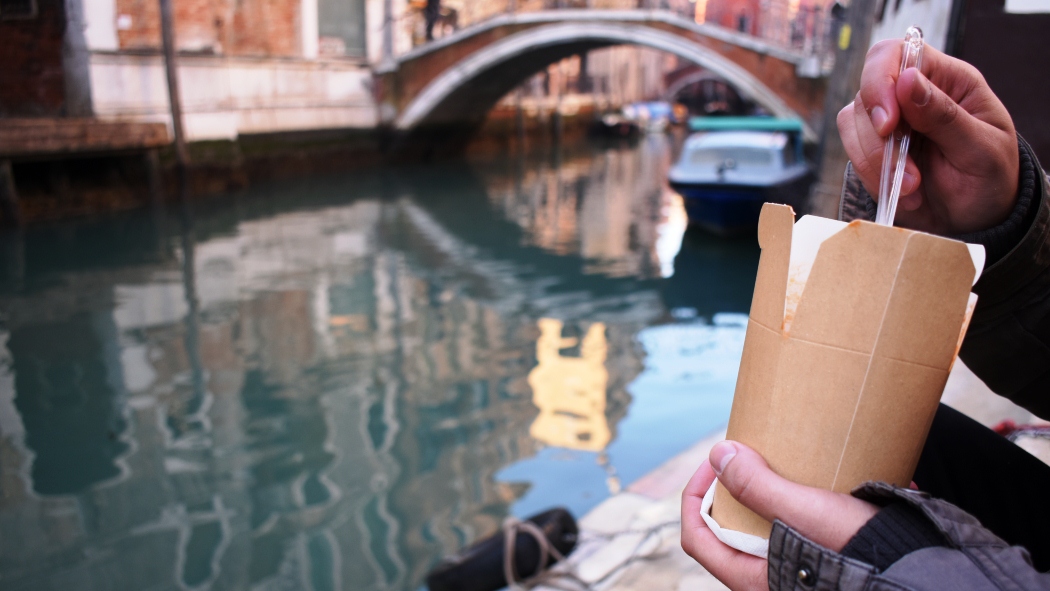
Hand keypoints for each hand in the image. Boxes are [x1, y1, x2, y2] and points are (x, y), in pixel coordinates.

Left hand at [681, 441, 878, 590]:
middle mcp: (767, 581)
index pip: (697, 537)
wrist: (920, 574)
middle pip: (728, 530)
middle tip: (752, 455)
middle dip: (735, 489)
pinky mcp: (822, 561)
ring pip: (761, 528)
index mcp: (751, 580)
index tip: (716, 461)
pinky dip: (798, 501)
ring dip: (767, 492)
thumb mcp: (804, 513)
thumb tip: (719, 454)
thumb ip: (757, 486)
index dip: (696, 495)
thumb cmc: (860, 552)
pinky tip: (817, 477)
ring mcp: (794, 572)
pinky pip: (795, 529)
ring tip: (783, 461)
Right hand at [836, 41, 1018, 234]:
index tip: (888, 124)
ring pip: (852, 125)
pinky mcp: (874, 149)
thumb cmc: (991, 178)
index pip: (895, 54)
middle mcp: (911, 94)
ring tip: (912, 189)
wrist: (977, 217)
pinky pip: (853, 154)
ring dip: (876, 163)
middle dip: (879, 141)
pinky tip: (905, 193)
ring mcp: (890, 122)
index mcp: (947, 79)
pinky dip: (873, 177)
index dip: (879, 81)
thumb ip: (944, 115)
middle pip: (866, 95)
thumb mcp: (981, 149)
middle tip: (907, 176)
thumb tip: (906, 79)